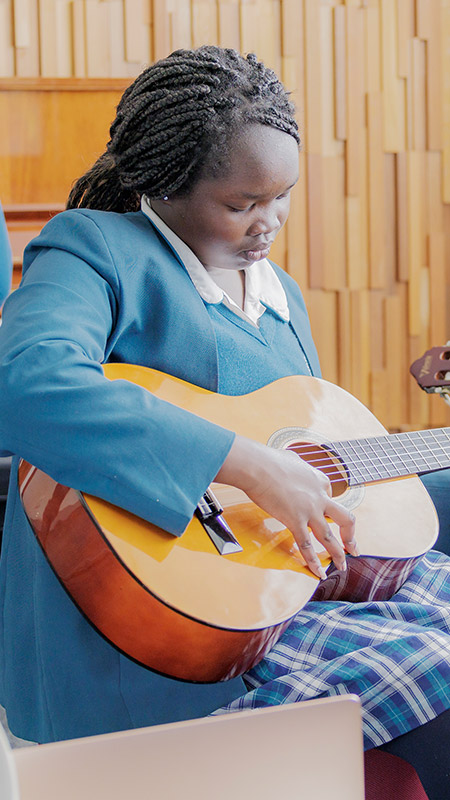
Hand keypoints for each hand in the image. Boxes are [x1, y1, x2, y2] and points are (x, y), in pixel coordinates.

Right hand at [215, 435, 357, 579]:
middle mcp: (319, 496)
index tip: (322, 510)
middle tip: (353, 547)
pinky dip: (313, 562)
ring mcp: (310, 510)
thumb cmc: (269, 460)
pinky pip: (307, 546)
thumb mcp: (292, 459)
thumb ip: (298, 466)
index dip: (327, 504)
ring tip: (342, 566)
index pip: (330, 495)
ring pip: (330, 537)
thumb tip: (292, 466)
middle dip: (350, 535)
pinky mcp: (296, 521)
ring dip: (338, 554)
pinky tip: (317, 572)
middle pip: (345, 519)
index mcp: (319, 480)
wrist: (258, 466)